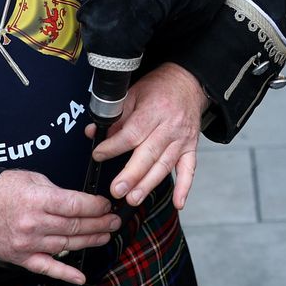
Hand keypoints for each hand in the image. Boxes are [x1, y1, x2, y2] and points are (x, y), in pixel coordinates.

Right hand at [0, 169, 121, 285]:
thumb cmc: (2, 190)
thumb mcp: (33, 179)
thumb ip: (58, 192)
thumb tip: (81, 201)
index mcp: (38, 200)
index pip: (76, 206)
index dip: (96, 206)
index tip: (106, 205)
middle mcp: (34, 223)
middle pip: (75, 226)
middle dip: (100, 223)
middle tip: (113, 221)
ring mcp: (28, 243)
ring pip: (67, 245)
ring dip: (89, 241)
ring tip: (104, 236)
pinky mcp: (21, 257)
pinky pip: (47, 268)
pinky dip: (65, 273)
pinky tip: (80, 275)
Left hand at [90, 63, 208, 209]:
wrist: (187, 82)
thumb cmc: (158, 88)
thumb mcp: (133, 94)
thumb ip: (115, 116)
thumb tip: (93, 133)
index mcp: (153, 111)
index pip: (132, 133)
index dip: (114, 146)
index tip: (99, 154)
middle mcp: (169, 127)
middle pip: (149, 153)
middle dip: (132, 174)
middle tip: (116, 190)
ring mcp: (181, 139)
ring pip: (165, 165)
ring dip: (149, 184)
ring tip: (133, 198)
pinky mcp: (191, 147)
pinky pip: (189, 169)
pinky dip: (185, 187)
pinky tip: (179, 202)